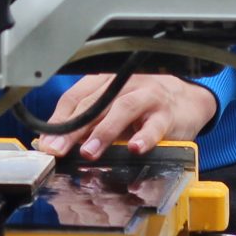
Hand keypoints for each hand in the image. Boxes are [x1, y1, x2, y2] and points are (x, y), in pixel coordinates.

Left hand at [32, 73, 217, 161]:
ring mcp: (148, 97)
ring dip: (104, 132)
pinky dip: (144, 137)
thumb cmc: (145, 106)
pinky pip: (155, 125)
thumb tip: (56, 143)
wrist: (188, 100)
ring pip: (123, 108)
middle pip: (94, 104)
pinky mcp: (168, 114)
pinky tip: (135, 148)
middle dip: (73, 129)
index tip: (47, 143)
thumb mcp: (114, 110)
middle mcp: (125, 85)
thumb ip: (89, 124)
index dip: (59, 120)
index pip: (76, 97)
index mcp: (107, 83)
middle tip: (58, 149)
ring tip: (90, 152)